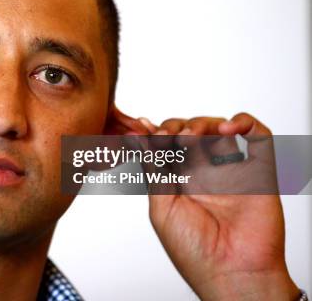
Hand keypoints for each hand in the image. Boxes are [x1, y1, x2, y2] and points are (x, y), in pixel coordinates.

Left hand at [142, 113, 299, 299]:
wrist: (230, 274)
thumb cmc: (193, 250)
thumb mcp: (162, 208)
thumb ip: (154, 171)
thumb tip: (137, 140)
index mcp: (179, 181)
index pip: (167, 145)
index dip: (155, 133)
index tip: (143, 127)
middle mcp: (205, 173)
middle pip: (190, 132)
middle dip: (176, 127)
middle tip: (169, 137)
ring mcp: (231, 170)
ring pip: (218, 128)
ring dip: (202, 123)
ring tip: (192, 137)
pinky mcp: (259, 171)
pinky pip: (258, 136)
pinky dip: (245, 122)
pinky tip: (227, 128)